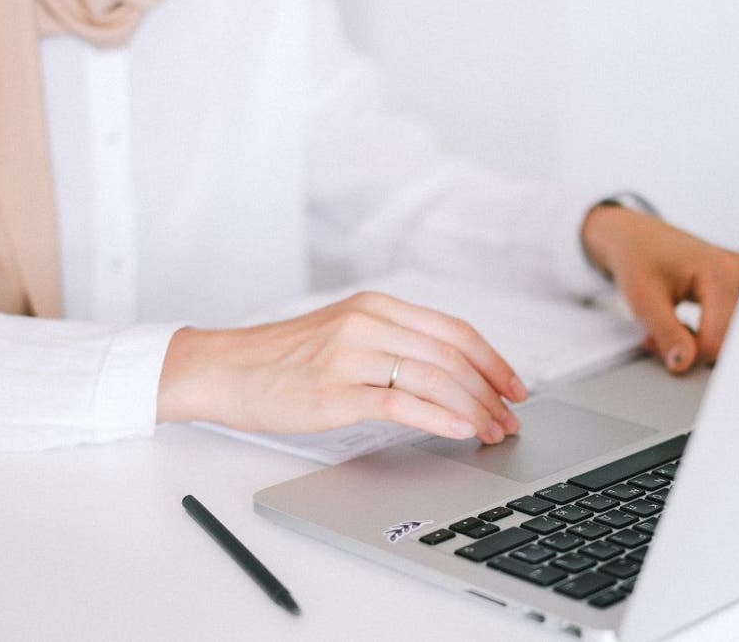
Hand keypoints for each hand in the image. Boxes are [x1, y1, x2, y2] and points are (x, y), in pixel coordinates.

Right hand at [156, 292, 526, 442]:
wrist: (223, 370)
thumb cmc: (282, 360)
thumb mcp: (343, 334)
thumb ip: (392, 343)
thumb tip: (451, 376)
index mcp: (376, 306)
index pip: (454, 330)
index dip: (494, 361)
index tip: (515, 388)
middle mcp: (367, 323)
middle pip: (452, 355)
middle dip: (491, 391)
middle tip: (510, 419)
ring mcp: (350, 355)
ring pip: (433, 378)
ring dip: (473, 409)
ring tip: (491, 432)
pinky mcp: (334, 390)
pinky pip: (400, 404)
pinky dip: (438, 418)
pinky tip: (459, 431)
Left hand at [582, 205, 738, 373]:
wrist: (639, 239)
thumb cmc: (638, 261)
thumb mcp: (643, 300)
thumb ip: (666, 334)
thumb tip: (684, 365)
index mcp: (721, 272)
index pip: (717, 340)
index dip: (686, 355)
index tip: (656, 346)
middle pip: (729, 341)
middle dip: (695, 350)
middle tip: (662, 339)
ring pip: (733, 338)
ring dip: (702, 344)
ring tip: (674, 329)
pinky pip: (735, 328)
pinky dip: (710, 336)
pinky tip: (688, 327)